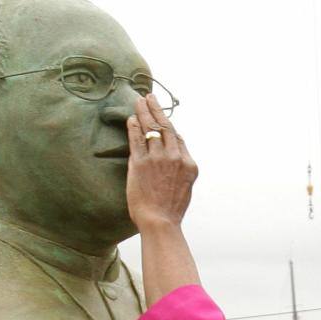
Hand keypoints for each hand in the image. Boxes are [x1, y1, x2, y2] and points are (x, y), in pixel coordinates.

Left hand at [126, 94, 197, 231]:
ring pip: (150, 128)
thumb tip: (173, 156)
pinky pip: (136, 138)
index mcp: (189, 164)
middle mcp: (175, 157)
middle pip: (165, 126)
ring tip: (138, 101)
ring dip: (143, 111)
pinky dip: (133, 126)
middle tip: (149, 97)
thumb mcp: (185, 187)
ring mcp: (158, 158)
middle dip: (156, 109)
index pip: (177, 137)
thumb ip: (180, 169)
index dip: (168, 125)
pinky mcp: (140, 163)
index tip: (161, 116)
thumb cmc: (171, 209)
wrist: (160, 221)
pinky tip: (130, 118)